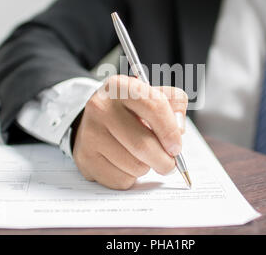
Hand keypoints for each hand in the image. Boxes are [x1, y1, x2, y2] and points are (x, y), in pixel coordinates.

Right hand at [72, 75, 187, 189]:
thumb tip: (178, 130)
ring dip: (147, 167)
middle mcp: (101, 107)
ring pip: (134, 166)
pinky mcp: (86, 158)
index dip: (170, 130)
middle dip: (164, 160)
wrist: (94, 121)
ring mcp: (90, 134)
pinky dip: (131, 177)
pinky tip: (125, 163)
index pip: (154, 106)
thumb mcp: (152, 95)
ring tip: (142, 156)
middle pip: (143, 144)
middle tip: (169, 162)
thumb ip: (174, 104)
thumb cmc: (129, 110)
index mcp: (120, 87)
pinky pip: (121, 179)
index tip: (176, 146)